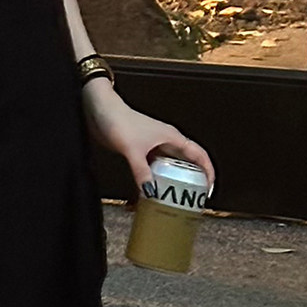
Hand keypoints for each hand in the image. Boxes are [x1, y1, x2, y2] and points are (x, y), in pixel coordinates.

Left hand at [81, 81, 215, 198]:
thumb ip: (141, 171)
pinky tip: (148, 189)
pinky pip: (152, 167)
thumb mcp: (132, 149)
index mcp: (172, 137)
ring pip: (168, 166)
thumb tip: (150, 191)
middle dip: (192, 180)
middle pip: (186, 162)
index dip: (208, 171)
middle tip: (192, 197)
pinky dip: (153, 178)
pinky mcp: (139, 149)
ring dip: (171, 180)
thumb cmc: (118, 119)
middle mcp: (165, 140)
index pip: (199, 155)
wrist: (98, 109)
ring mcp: (152, 145)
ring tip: (171, 197)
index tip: (209, 188)